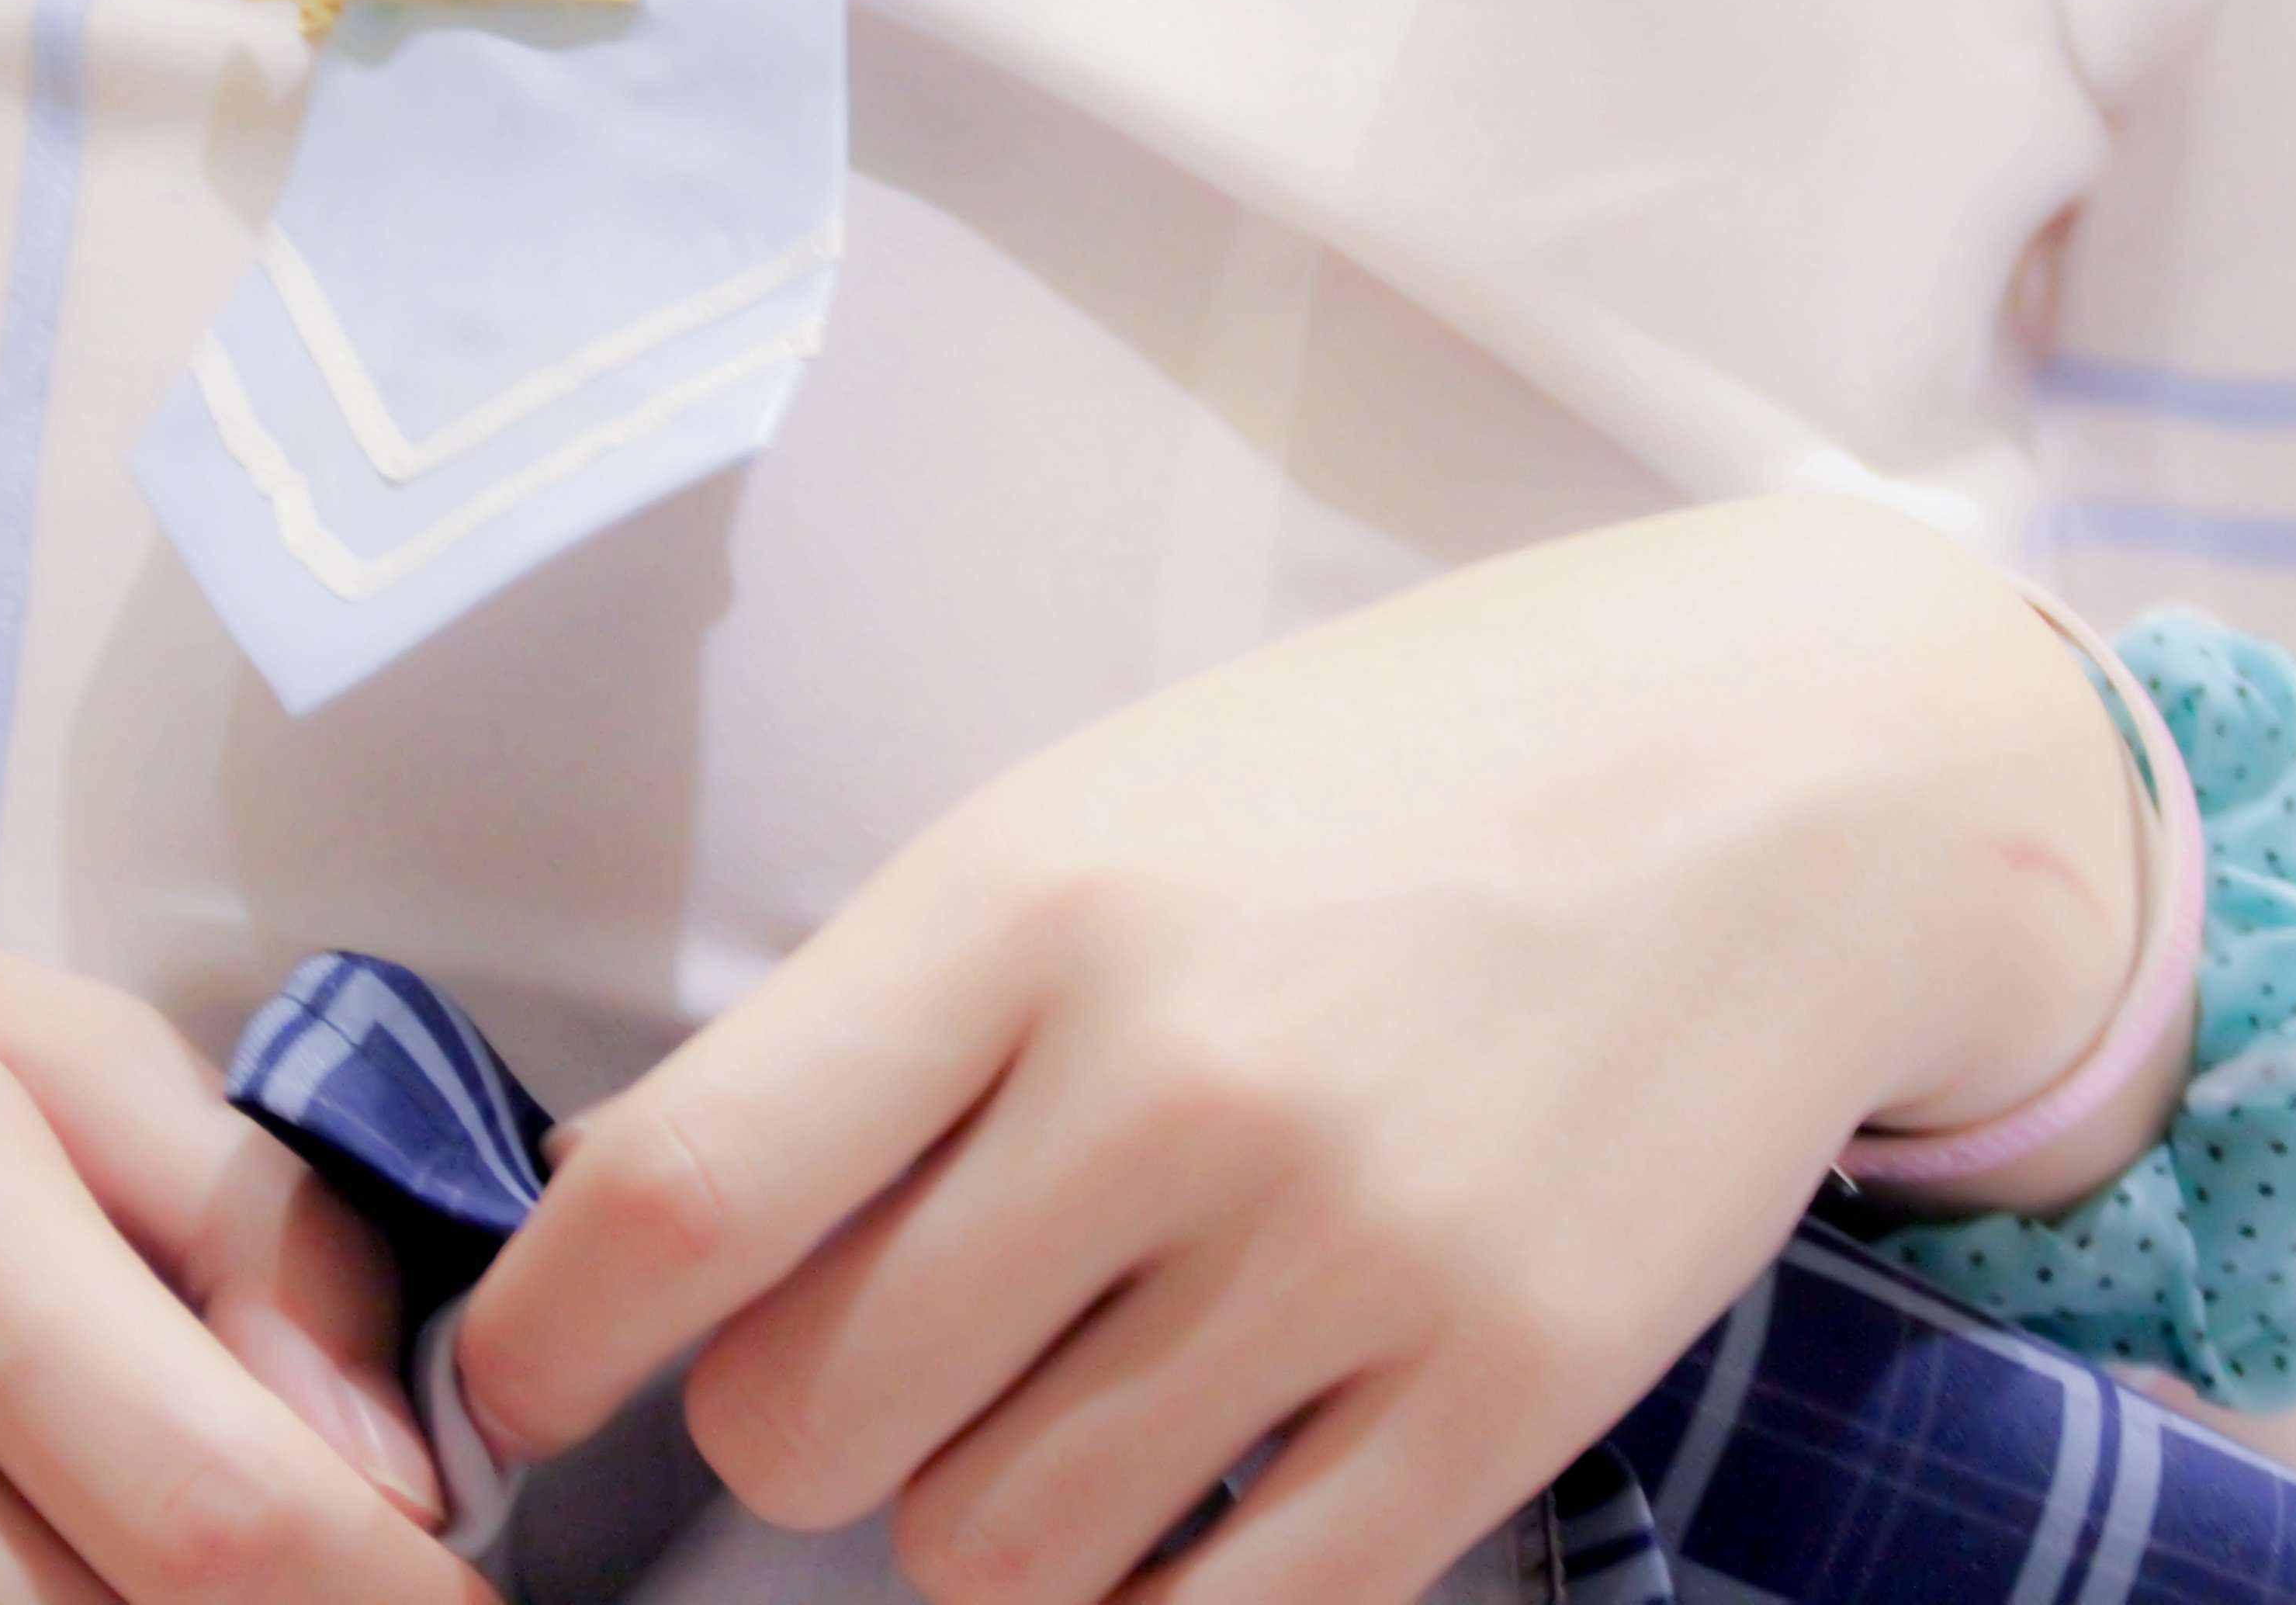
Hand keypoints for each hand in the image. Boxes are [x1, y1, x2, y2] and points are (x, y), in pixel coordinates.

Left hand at [458, 494, 2151, 1604]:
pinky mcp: (1506, 1393)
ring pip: (990, 1554)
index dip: (540, 1339)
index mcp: (1027, 901)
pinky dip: (1153, 1601)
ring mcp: (1346, 1249)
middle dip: (799, 1423)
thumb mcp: (1104, 808)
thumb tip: (660, 1237)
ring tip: (1087, 1379)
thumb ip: (897, 1019)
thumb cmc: (1395, 781)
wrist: (1782, 773)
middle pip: (809, 1422)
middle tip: (893, 1344)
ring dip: (983, 1511)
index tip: (514, 1386)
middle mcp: (1169, 1080)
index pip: (680, 1190)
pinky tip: (1186, 1499)